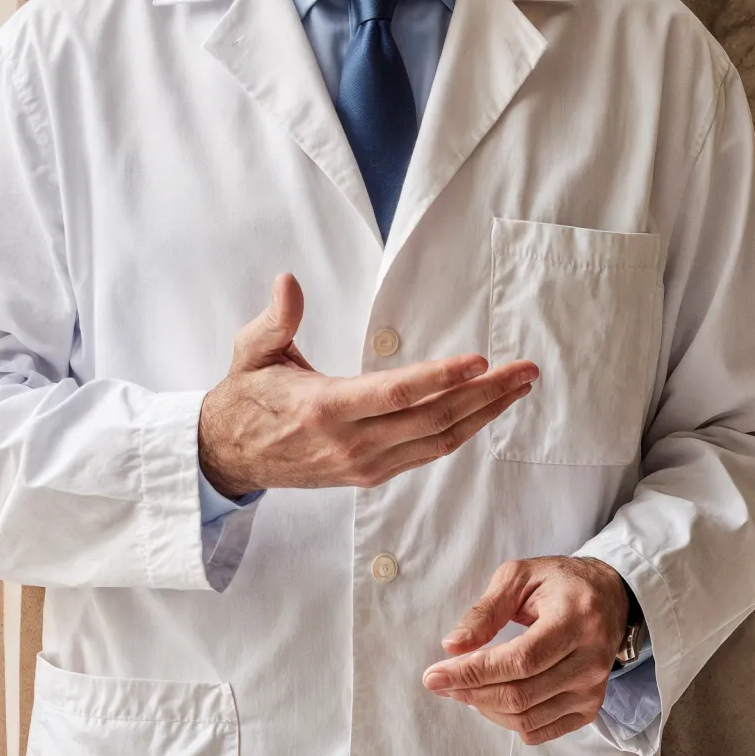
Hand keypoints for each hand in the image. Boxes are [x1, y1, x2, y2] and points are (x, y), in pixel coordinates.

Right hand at [197, 272, 537, 497]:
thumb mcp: (251, 351)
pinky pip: (426, 453)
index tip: (479, 361)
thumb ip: (276, 319)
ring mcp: (364, 464)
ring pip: (438, 441)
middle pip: (433, 420)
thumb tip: (289, 281)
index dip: (441, 378)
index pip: (395, 394)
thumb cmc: (246, 396)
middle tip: (525, 370)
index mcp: (324, 408)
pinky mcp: (369, 474)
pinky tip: (483, 411)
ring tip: (518, 388)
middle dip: (486, 395)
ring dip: (484, 415)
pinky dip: (462, 432)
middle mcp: (351, 443)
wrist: (228, 456)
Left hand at [422, 556, 629, 745]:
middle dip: (471, 690)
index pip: (519, 660)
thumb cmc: (559, 582)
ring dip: (485, 707)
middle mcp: (590, 659)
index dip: (474, 672)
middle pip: (521, 694)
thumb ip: (485, 611)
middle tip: (441, 680)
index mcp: (574, 618)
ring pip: (527, 717)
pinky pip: (540, 730)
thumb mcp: (519, 577)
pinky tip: (490, 699)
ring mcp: (593, 688)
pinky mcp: (590, 707)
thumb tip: (453, 645)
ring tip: (463, 686)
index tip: (435, 675)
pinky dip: (508, 720)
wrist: (608, 597)